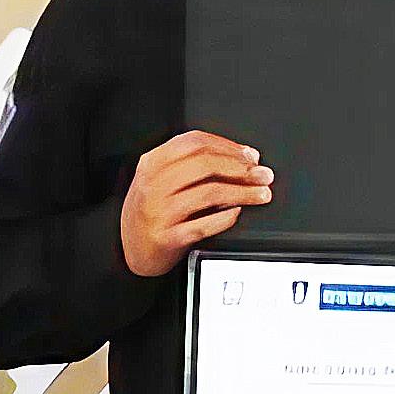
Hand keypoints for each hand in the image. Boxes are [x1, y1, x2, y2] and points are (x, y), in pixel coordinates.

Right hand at [119, 131, 273, 278]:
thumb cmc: (152, 213)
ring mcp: (158, 212)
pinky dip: (225, 218)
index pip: (194, 142)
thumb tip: (241, 158)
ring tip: (261, 194)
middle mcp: (152, 185)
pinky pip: (203, 225)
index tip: (251, 156)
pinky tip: (236, 213)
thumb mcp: (159, 180)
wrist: (131, 251)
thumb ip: (189, 165)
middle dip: (241, 168)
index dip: (228, 146)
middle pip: (205, 164)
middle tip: (263, 175)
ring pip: (209, 193)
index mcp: (152, 163)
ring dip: (242, 192)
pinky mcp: (166, 237)